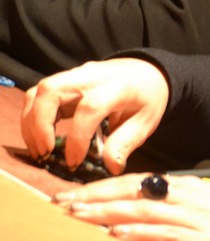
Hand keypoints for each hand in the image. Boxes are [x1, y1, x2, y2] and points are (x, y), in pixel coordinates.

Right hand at [22, 59, 169, 173]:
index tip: (74, 161)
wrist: (146, 73)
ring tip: (40, 151)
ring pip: (39, 92)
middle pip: (51, 90)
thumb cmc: (147, 97)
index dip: (78, 137)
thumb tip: (111, 167)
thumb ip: (126, 143)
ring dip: (31, 123)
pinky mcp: (64, 82)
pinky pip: (38, 96)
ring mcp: (74, 76)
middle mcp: (90, 76)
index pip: (90, 108)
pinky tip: (41, 139)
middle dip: (40, 124)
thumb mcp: (146, 122)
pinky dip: (32, 117)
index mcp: (118, 86)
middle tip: (45, 153)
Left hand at [53, 173, 209, 240]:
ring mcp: (197, 219)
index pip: (139, 181)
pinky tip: (117, 233)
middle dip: (94, 197)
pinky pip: (166, 235)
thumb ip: (182, 200)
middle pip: (133, 192)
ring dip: (106, 213)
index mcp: (190, 187)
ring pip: (143, 211)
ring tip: (77, 216)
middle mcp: (189, 198)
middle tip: (62, 203)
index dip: (104, 186)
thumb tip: (149, 202)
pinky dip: (139, 232)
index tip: (76, 192)